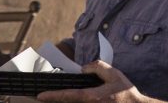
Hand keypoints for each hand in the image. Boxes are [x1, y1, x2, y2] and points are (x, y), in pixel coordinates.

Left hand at [36, 61, 152, 102]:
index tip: (40, 96)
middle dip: (55, 101)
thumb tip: (83, 69)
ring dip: (64, 102)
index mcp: (93, 97)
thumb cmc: (127, 93)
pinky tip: (65, 100)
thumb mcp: (114, 74)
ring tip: (52, 99)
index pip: (68, 95)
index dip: (53, 96)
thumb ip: (97, 67)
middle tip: (42, 98)